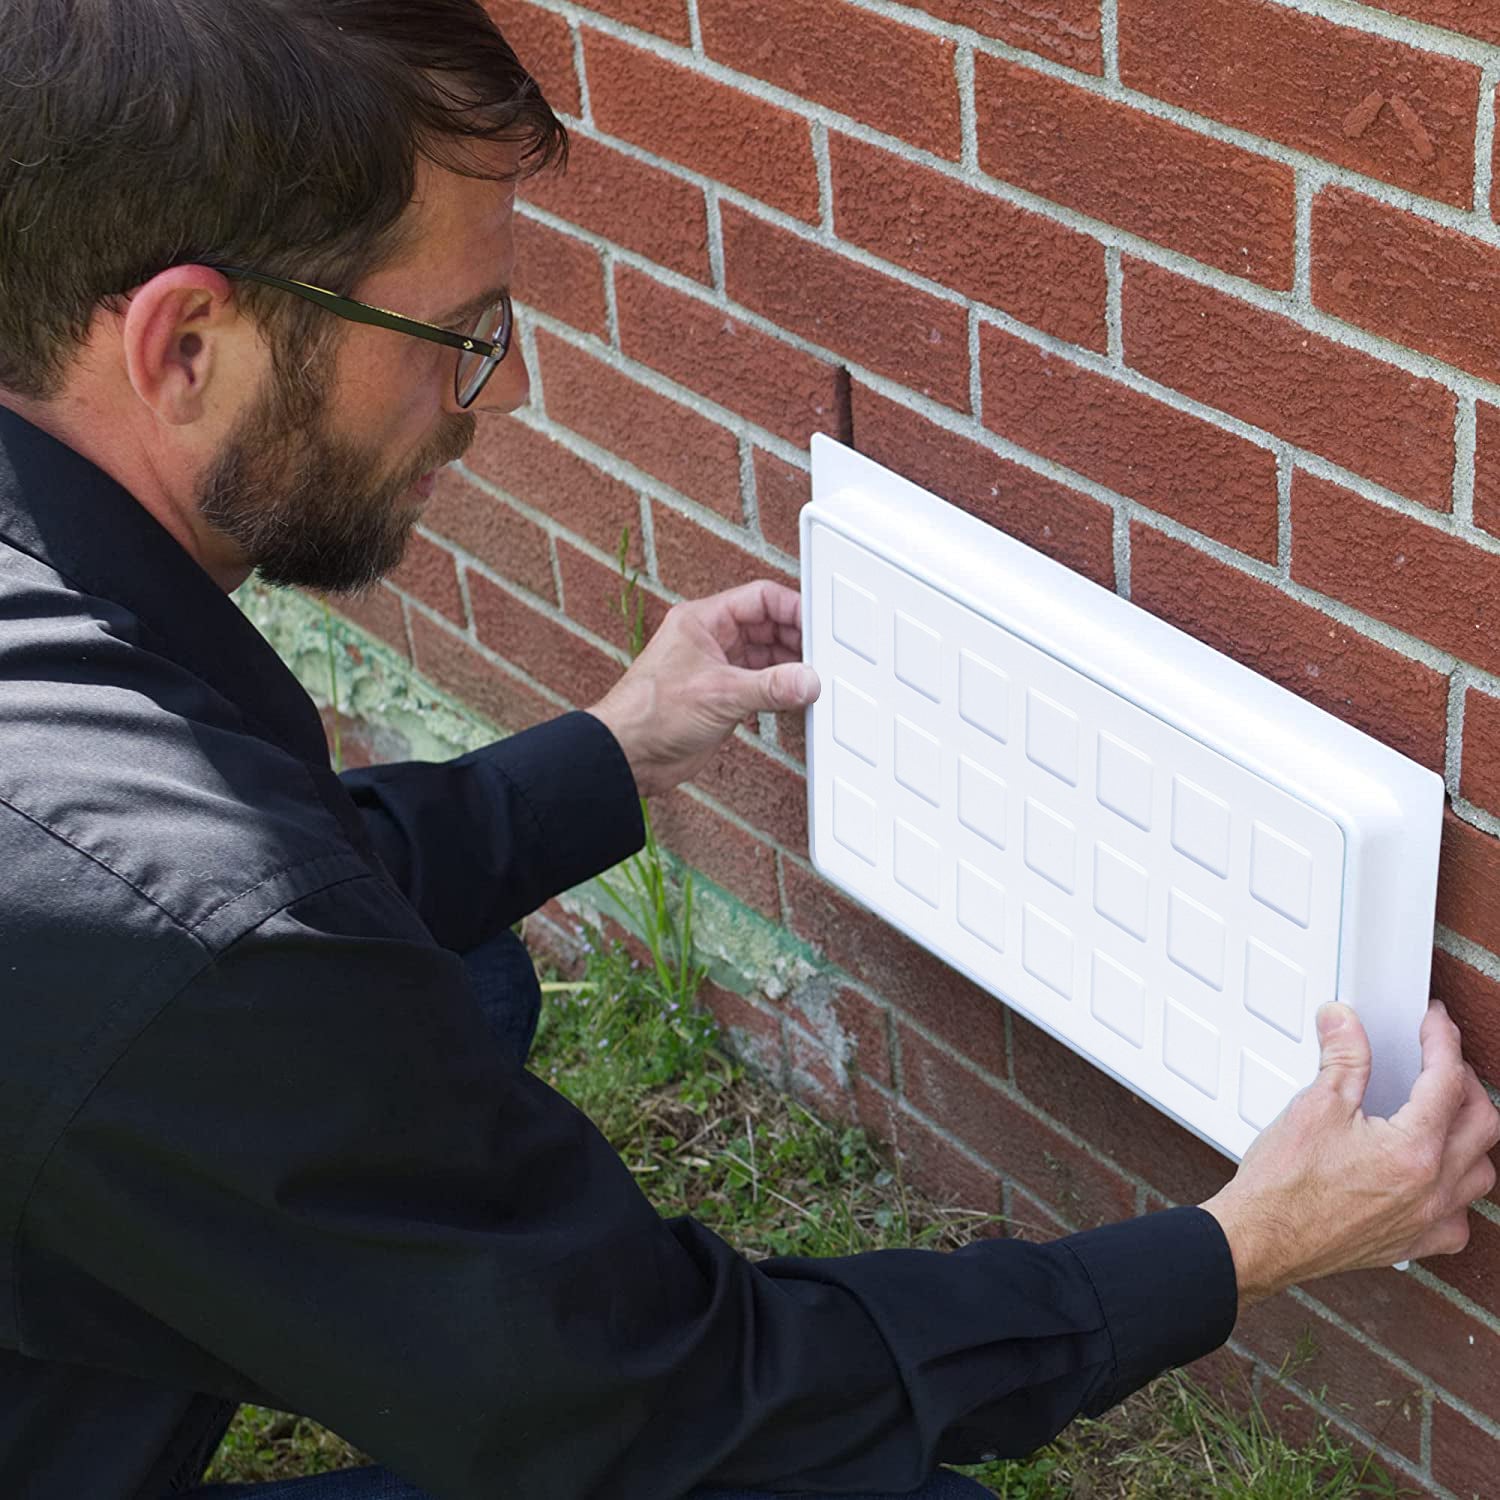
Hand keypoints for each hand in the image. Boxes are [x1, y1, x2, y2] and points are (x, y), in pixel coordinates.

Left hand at [588, 580, 821, 798]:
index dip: (792, 608)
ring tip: (812, 681)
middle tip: (822, 657)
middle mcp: (712, 640)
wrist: (627, 756)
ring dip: (790, 669)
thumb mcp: (718, 693)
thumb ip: (770, 686)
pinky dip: (780, 692)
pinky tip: (796, 700)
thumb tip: (807, 680)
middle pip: (768, 627)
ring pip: (767, 658)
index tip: (818, 625)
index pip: (760, 599)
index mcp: (703, 620)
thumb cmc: (648, 713)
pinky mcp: (723, 698)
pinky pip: (761, 686)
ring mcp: (718, 670)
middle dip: (796, 641)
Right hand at [1201, 1000, 1498, 1307]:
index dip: (1442, 1042)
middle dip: (1464, 1083)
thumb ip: (1342, 1057)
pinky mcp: (1414, 1243)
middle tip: (1439, 1063)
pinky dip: (1455, 1190)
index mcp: (1412, 1149)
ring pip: (1481, 1172)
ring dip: (1469, 1136)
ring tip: (1441, 1114)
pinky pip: (1460, 1218)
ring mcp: (1428, 1220)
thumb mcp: (1314, 1106)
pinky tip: (1431, 1176)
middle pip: (1483, 1123)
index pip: (1446, 1081)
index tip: (1433, 1024)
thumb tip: (1344, 1021)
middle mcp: (1432, 1188)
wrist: (1263, 1239)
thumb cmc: (1284, 1186)